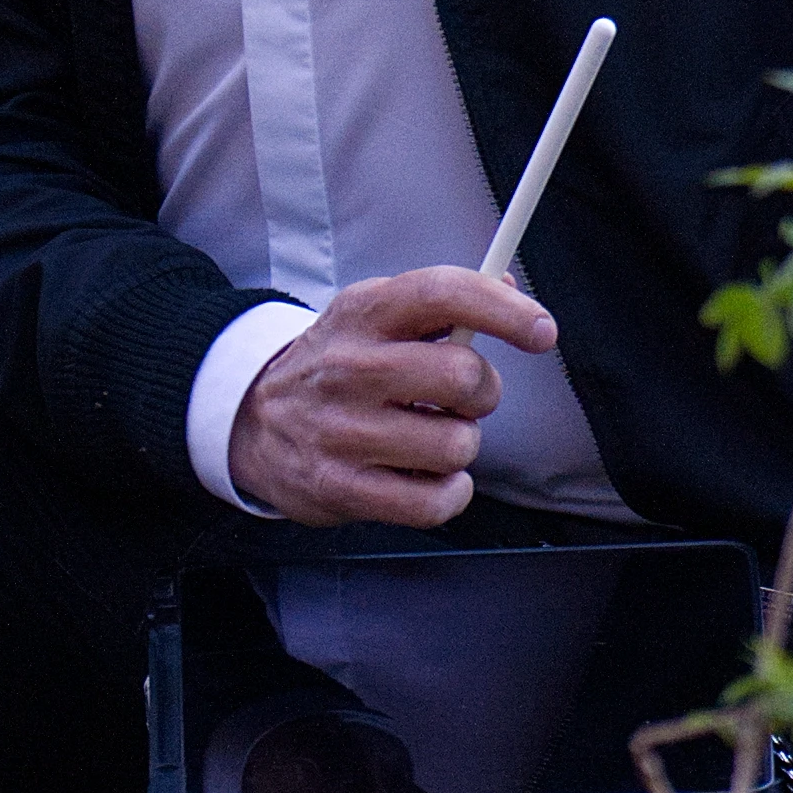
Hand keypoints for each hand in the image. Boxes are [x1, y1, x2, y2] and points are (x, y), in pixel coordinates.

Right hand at [226, 266, 556, 527]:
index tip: (542, 331)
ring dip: (459, 446)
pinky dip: (447, 494)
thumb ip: (441, 304)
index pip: (444, 294)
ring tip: (426, 438)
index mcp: (364, 312)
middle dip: (481, 394)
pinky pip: (434, 502)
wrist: (250, 420)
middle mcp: (350, 367)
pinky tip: (425, 479)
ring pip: (457, 445)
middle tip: (459, 399)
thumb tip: (513, 290)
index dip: (505, 310)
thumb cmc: (336, 366)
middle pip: (463, 378)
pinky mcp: (340, 489)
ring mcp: (342, 432)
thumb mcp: (374, 315)